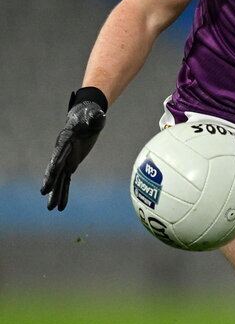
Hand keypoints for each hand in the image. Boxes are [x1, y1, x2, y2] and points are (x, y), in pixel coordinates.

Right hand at [41, 90, 107, 210]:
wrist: (86, 117)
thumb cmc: (91, 116)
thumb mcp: (95, 117)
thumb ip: (95, 118)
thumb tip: (100, 114)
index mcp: (66, 140)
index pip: (59, 153)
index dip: (55, 163)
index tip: (52, 171)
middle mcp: (62, 151)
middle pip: (55, 168)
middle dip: (50, 181)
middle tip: (44, 192)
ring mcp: (65, 159)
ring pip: (59, 179)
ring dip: (56, 193)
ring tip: (52, 209)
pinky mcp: (71, 164)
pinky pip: (66, 180)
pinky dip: (64, 192)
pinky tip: (61, 206)